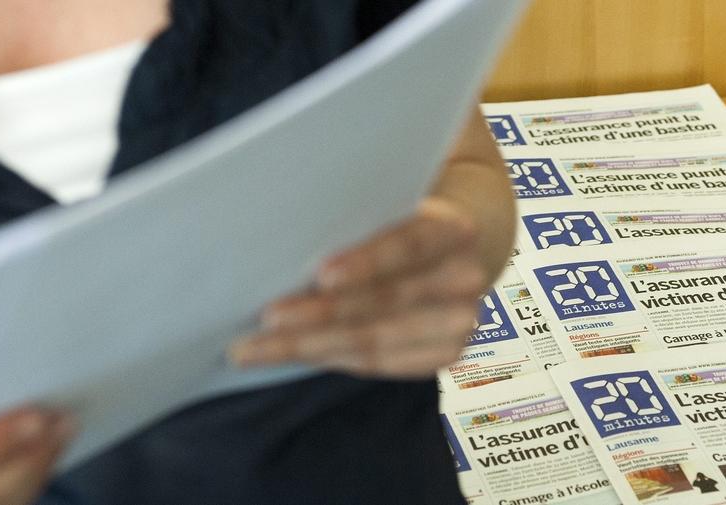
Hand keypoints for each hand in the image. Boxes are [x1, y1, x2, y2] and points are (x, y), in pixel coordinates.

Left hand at [227, 197, 490, 377]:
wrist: (451, 250)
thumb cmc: (400, 222)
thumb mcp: (390, 206)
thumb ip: (357, 219)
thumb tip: (281, 241)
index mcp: (454, 230)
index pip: (408, 246)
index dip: (366, 262)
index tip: (320, 275)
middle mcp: (466, 278)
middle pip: (385, 302)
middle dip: (320, 315)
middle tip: (266, 320)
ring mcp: (461, 322)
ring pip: (376, 341)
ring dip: (311, 346)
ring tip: (258, 348)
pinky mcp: (445, 354)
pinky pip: (380, 363)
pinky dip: (332, 359)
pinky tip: (294, 356)